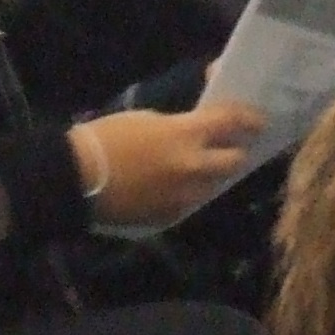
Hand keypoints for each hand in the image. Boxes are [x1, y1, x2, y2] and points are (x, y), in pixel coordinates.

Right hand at [72, 101, 263, 227]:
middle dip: (235, 152)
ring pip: (212, 185)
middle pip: (234, 161)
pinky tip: (171, 187)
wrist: (77, 178)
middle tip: (229, 147)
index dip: (249, 119)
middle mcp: (193, 168)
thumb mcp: (147, 118)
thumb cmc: (107, 138)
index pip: (232, 123)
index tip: (258, 121)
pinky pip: (189, 203)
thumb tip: (199, 122)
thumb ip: (180, 123)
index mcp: (186, 135)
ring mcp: (184, 196)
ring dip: (210, 175)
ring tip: (196, 169)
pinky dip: (187, 193)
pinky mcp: (170, 217)